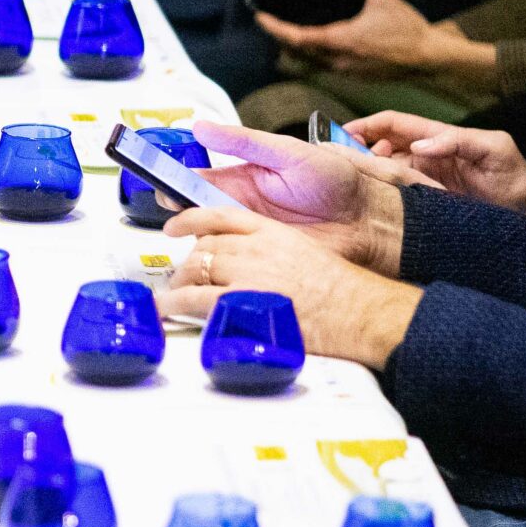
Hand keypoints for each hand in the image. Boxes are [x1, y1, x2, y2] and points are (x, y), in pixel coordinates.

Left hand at [157, 208, 423, 367]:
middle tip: (180, 277)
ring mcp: (247, 273)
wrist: (359, 310)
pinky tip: (166, 309)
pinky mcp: (242, 300)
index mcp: (272, 232)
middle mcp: (256, 248)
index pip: (221, 216)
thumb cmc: (342, 290)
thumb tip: (249, 264)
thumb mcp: (304, 254)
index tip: (174, 225)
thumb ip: (273, 253)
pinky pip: (195, 298)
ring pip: (196, 270)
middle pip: (205, 247)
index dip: (191, 219)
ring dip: (178, 284)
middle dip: (187, 263)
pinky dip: (175, 303)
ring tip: (170, 297)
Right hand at [180, 119, 406, 271]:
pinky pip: (227, 261)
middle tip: (169, 206)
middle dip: (175, 209)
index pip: (195, 178)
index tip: (155, 178)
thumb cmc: (337, 181)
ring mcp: (247, 234)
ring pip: (204, 236)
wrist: (368, 219)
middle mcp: (239, 207)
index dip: (172, 178)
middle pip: (192, 210)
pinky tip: (208, 253)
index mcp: (242, 178)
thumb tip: (199, 127)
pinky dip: (214, 259)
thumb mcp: (288, 153)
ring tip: (186, 231)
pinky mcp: (259, 258)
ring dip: (191, 235)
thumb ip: (243, 141)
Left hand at [254, 0, 493, 81]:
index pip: (296, 37)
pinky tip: (318, 42)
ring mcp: (344, 71)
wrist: (429, 60)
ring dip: (296, 46)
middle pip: (297, 50)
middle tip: (270, 21)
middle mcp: (337, 60)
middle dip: (281, 36)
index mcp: (340, 41)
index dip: (275, 27)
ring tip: (288, 30)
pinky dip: (314, 53)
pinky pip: (324, 65)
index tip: (261, 17)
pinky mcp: (353, 76)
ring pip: (309, 60)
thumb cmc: (408, 31)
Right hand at [344, 111, 525, 217]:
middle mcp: (423, 155)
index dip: (365, 125)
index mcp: (437, 137)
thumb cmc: (513, 177)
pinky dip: (376, 193)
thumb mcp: (493, 149)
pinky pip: (392, 192)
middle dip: (353, 149)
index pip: (393, 124)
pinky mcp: (421, 199)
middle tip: (335, 162)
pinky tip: (366, 199)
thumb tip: (418, 145)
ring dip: (362, 173)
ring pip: (381, 170)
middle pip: (378, 145)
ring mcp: (421, 178)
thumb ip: (458, 141)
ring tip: (347, 182)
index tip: (341, 133)